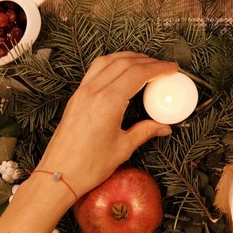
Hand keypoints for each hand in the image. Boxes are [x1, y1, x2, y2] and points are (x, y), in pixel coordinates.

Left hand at [35, 52, 177, 195]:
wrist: (59, 174)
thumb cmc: (89, 165)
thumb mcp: (123, 148)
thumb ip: (145, 131)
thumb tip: (164, 127)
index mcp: (108, 102)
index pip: (138, 73)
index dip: (158, 68)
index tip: (172, 68)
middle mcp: (94, 91)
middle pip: (124, 62)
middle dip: (147, 60)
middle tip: (163, 66)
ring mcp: (82, 92)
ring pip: (107, 61)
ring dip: (128, 58)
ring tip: (144, 63)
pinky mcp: (76, 97)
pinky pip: (95, 70)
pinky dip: (112, 64)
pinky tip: (121, 71)